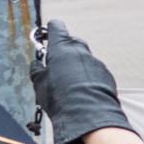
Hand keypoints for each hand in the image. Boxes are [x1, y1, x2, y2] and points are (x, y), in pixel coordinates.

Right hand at [31, 20, 136, 143]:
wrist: (88, 115)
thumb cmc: (59, 98)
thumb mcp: (39, 84)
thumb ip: (37, 71)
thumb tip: (36, 65)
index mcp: (62, 48)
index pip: (57, 28)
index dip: (52, 30)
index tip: (48, 33)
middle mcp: (81, 51)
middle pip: (73, 42)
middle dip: (65, 48)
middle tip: (57, 61)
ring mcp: (96, 62)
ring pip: (85, 58)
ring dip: (78, 65)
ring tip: (70, 82)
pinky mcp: (107, 75)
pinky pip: (95, 71)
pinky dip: (89, 76)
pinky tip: (83, 90)